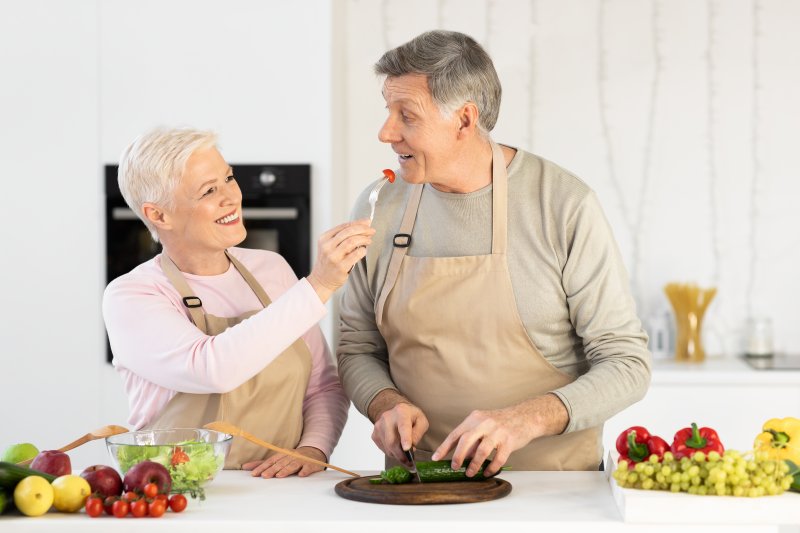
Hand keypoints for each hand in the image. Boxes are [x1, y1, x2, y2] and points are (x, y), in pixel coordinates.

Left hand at [242, 446, 326, 477]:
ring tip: (279, 476)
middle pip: (280, 463)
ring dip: (286, 470)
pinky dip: (304, 471)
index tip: (254, 474)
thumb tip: (245, 467)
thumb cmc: (292, 457)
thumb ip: (262, 463)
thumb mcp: (277, 458)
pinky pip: (308, 468)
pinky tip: (301, 475)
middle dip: (272, 469)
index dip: (262, 467)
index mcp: (282, 454)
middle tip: (264, 476)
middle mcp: (291, 456)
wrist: (313, 453)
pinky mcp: (311, 465)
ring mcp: (301, 460)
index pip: (270, 461)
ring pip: (293, 465)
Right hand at [307, 219, 374, 302]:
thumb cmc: (329, 262)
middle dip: (363, 229)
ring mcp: (333, 257)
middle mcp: (327, 246)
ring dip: (364, 239)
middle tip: (372, 231)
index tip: (368, 222)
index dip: (358, 223)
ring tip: (369, 241)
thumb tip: (364, 226)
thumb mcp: (331, 246)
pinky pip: (356, 255)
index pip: (344, 226)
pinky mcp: (340, 267)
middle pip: (349, 232)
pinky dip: (362, 251)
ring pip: (352, 241)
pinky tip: (364, 250)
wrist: (322, 280)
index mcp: (324, 238)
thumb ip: (343, 237)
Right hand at [368, 389, 428, 464]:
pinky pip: (383, 449)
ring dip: (397, 455)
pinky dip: (391, 452)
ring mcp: (378, 426)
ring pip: (388, 448)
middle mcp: (387, 418)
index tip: (407, 449)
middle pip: (393, 441)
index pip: (403, 426)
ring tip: (405, 454)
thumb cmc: (410, 417)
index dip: (405, 438)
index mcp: (402, 412)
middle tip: (410, 462)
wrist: (396, 411)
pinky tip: (397, 448)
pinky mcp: (374, 434)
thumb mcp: (421, 421)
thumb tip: (411, 446)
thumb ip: (418, 433)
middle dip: (402, 455)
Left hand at [431, 394, 568, 476]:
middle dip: (458, 456)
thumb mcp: (483, 424)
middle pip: (466, 440)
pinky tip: (487, 472)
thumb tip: (461, 456)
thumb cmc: (501, 422)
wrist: (525, 416)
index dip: (444, 447)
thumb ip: (472, 438)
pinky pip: (498, 458)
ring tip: (470, 473)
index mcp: (475, 418)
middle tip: (454, 467)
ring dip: (474, 465)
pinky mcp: (509, 441)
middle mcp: (485, 423)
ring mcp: (497, 432)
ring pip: (481, 451)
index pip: (456, 433)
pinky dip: (491, 468)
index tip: (436, 458)